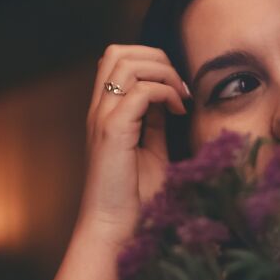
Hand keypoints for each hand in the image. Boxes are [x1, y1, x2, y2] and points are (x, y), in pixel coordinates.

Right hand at [77, 44, 189, 245]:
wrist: (114, 227)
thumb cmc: (134, 197)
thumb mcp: (151, 150)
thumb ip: (155, 122)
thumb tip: (171, 99)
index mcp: (105, 112)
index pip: (117, 60)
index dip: (151, 63)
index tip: (177, 91)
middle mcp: (99, 110)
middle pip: (118, 52)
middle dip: (157, 58)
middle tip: (180, 87)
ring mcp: (102, 118)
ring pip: (126, 63)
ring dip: (162, 72)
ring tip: (181, 98)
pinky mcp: (112, 132)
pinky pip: (139, 91)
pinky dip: (164, 93)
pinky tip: (178, 112)